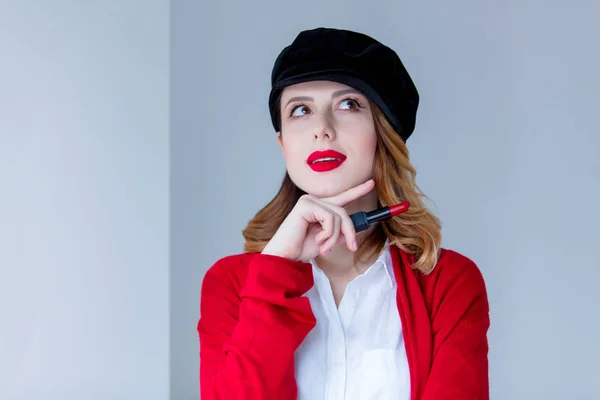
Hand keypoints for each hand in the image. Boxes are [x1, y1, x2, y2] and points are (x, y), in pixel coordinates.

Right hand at [261, 179, 375, 261]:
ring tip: (325, 247)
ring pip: (338, 215)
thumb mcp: (326, 241)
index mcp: (318, 207)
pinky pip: (329, 218)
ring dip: (335, 236)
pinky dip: (328, 233)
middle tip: (351, 247)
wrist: (285, 256)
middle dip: (350, 230)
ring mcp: (309, 201)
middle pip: (343, 211)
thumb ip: (338, 233)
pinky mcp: (306, 205)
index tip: (371, 183)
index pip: (341, 198)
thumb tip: (354, 230)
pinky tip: (318, 240)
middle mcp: (313, 201)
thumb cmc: (300, 248)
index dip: (357, 191)